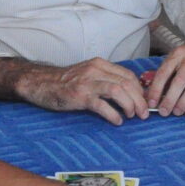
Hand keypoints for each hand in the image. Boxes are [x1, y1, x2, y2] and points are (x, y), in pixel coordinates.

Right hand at [14, 58, 148, 124]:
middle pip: (127, 83)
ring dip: (130, 105)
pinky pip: (102, 105)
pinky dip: (113, 114)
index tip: (143, 102)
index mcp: (100, 64)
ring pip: (118, 91)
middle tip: (143, 114)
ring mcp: (87, 83)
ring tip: (131, 116)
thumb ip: (106, 79)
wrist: (41, 83)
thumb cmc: (66, 82)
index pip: (128, 75)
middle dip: (139, 100)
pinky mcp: (79, 96)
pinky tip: (117, 121)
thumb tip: (129, 93)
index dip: (140, 90)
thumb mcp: (89, 74)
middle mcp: (96, 71)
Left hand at [149, 35, 184, 116]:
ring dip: (183, 103)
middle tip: (164, 112)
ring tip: (177, 113)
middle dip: (170, 99)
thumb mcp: (178, 57)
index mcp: (178, 54)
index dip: (156, 89)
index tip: (152, 103)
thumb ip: (168, 73)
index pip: (164, 73)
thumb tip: (155, 95)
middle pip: (179, 82)